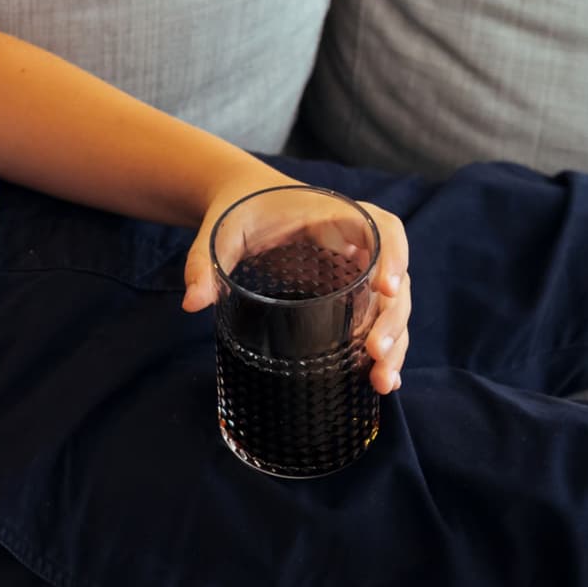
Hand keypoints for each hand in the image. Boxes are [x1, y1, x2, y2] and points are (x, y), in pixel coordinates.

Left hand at [181, 175, 412, 395]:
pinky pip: (374, 319)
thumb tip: (192, 302)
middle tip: (375, 352)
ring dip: (394, 343)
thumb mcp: (221, 230)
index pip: (382, 227)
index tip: (386, 288)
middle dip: (392, 319)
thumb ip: (205, 260)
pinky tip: (380, 382)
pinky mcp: (348, 294)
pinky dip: (383, 349)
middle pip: (395, 278)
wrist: (243, 203)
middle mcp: (356, 244)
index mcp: (334, 215)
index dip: (393, 255)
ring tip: (382, 382)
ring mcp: (356, 271)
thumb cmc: (239, 210)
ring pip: (391, 307)